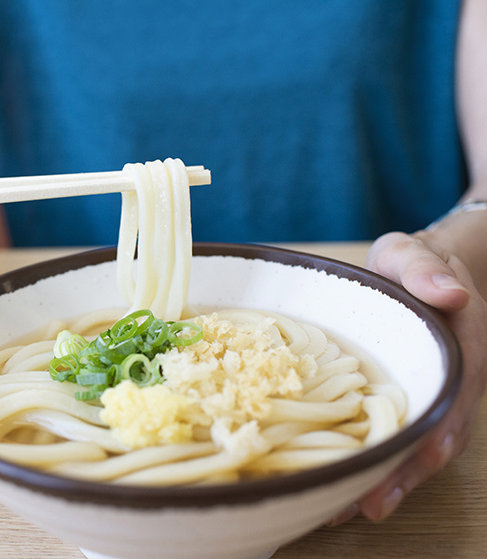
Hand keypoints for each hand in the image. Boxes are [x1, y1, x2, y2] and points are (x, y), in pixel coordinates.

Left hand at [328, 231, 486, 524]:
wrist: (414, 273)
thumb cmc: (410, 264)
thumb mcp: (413, 254)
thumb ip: (425, 268)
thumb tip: (450, 292)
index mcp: (461, 346)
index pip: (458, 390)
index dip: (445, 425)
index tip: (429, 456)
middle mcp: (449, 380)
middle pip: (436, 434)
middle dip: (408, 472)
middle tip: (370, 505)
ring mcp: (426, 396)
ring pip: (415, 445)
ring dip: (388, 478)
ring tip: (348, 510)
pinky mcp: (399, 403)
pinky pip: (391, 436)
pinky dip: (373, 463)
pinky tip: (342, 487)